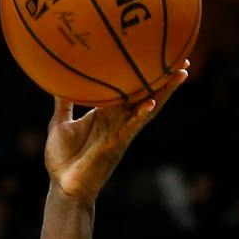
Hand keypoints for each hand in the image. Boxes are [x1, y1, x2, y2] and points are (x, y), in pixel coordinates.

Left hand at [45, 64, 188, 203]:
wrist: (63, 185)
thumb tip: (56, 78)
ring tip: (181, 73)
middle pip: (147, 95)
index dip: (142, 73)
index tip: (154, 54)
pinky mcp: (117, 144)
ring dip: (165, 92)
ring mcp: (121, 131)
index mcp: (106, 113)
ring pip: (148, 108)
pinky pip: (132, 127)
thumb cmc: (62, 158)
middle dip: (165, 79)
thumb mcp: (60, 123)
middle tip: (183, 58)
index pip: (129, 89)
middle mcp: (118, 120)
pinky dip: (142, 115)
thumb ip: (63, 102)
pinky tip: (153, 102)